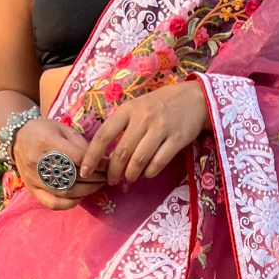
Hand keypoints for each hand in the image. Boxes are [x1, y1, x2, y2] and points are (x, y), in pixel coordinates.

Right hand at [12, 116, 104, 210]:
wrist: (17, 137)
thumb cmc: (44, 130)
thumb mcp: (63, 129)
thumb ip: (80, 144)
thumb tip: (101, 160)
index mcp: (46, 141)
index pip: (78, 157)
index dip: (98, 163)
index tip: (109, 165)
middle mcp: (37, 161)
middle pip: (73, 176)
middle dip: (95, 178)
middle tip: (107, 177)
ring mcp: (33, 178)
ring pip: (65, 192)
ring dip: (87, 191)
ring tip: (98, 185)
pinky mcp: (31, 189)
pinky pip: (52, 203)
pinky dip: (70, 203)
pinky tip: (81, 197)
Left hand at [78, 78, 208, 185]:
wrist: (195, 98)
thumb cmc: (160, 105)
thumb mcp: (137, 107)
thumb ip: (121, 125)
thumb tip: (103, 154)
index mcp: (129, 109)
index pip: (104, 135)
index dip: (92, 156)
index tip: (84, 170)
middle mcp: (144, 118)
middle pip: (122, 152)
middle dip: (113, 171)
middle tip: (111, 180)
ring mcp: (161, 128)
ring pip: (139, 160)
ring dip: (130, 174)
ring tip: (128, 178)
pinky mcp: (177, 139)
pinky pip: (158, 163)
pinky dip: (149, 173)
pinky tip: (146, 173)